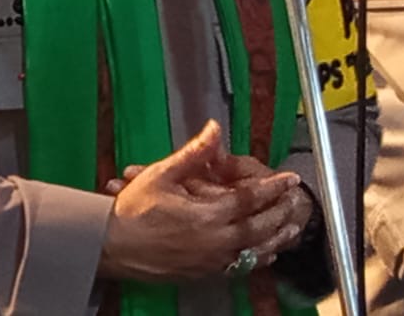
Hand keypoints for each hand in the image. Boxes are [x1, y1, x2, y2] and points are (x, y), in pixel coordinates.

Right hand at [98, 120, 300, 283]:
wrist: (110, 246)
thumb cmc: (131, 211)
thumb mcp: (162, 174)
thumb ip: (194, 153)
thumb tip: (214, 130)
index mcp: (207, 215)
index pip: (250, 199)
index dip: (272, 187)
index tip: (288, 179)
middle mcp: (214, 241)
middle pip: (259, 228)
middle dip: (279, 214)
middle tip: (293, 202)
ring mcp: (209, 261)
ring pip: (253, 252)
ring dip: (274, 240)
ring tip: (289, 230)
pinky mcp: (202, 273)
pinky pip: (237, 267)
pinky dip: (255, 259)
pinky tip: (262, 254)